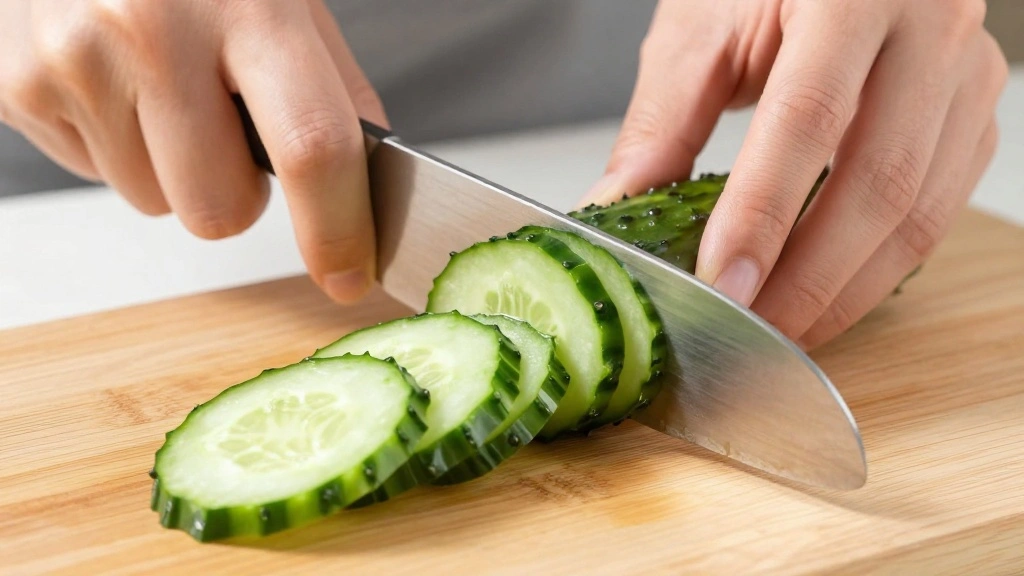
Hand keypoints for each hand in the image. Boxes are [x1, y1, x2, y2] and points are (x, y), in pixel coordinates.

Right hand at [0, 0, 386, 303]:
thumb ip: (330, 84)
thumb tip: (367, 183)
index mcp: (248, 6)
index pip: (311, 147)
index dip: (337, 230)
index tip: (349, 277)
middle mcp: (154, 34)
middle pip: (220, 212)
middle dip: (233, 193)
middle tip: (220, 124)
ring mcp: (75, 63)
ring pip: (156, 204)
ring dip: (169, 167)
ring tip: (156, 85)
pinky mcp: (17, 87)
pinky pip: (96, 175)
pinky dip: (116, 145)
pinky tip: (112, 81)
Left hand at [582, 0, 1007, 348]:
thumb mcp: (701, 28)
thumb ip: (662, 120)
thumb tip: (614, 208)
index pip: (807, 118)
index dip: (764, 212)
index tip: (723, 282)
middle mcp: (929, 26)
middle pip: (880, 180)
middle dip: (812, 276)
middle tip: (751, 328)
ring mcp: (965, 74)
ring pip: (922, 212)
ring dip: (850, 288)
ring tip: (785, 328)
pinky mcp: (973, 116)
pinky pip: (938, 212)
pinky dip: (881, 267)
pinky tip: (829, 292)